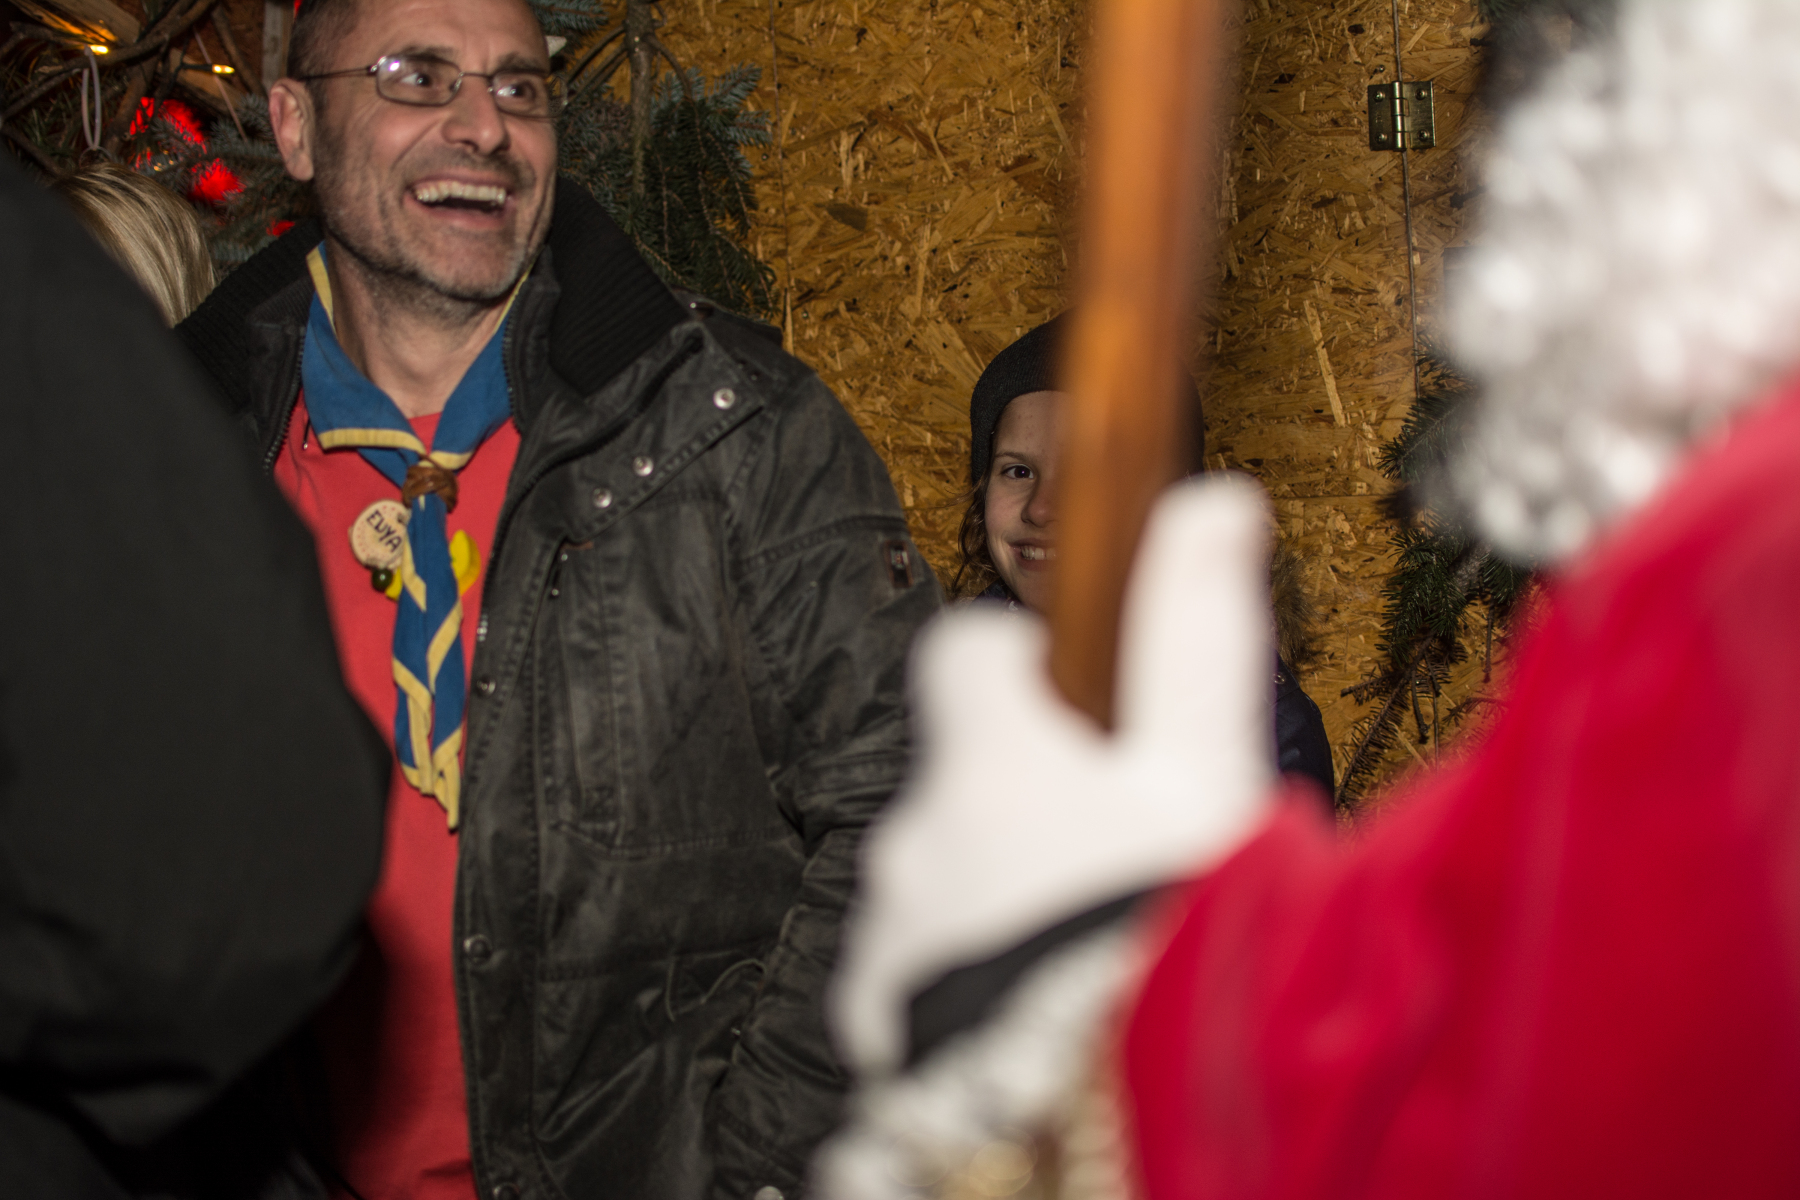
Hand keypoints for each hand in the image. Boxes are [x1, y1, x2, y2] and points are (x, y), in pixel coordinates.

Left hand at [832, 474, 1279, 1073]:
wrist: (1099, 1111)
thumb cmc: (1162, 932)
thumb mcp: (1201, 771)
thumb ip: (1194, 630)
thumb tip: (1209, 500)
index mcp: (987, 760)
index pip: (959, 651)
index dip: (1010, 659)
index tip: (1069, 694)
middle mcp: (915, 835)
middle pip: (956, 776)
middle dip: (1019, 800)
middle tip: (1111, 856)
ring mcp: (889, 933)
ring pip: (940, 880)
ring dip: (996, 895)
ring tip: (1082, 950)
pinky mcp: (880, 1022)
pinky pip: (916, 972)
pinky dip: (965, 977)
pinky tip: (1032, 1012)